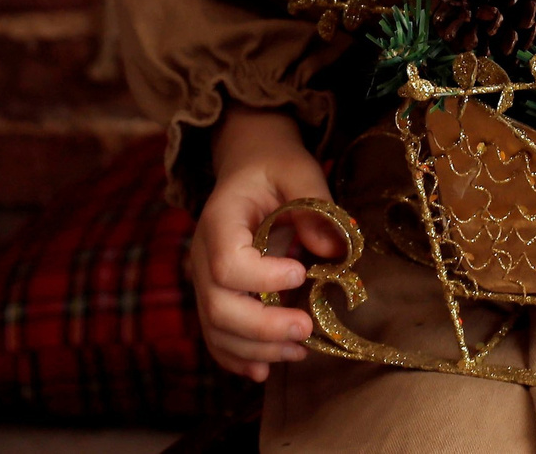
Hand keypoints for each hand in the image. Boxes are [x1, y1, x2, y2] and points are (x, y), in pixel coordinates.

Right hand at [191, 107, 343, 379]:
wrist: (249, 167)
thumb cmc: (275, 167)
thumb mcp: (299, 169)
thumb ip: (315, 205)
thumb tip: (333, 252)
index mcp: (219, 220)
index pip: (227, 262)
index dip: (262, 276)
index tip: (301, 273)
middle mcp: (202, 255)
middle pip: (218, 306)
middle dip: (262, 327)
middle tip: (305, 330)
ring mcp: (204, 280)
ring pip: (216, 329)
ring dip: (255, 349)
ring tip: (298, 352)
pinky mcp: (216, 296)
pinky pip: (217, 336)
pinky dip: (237, 358)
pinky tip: (265, 370)